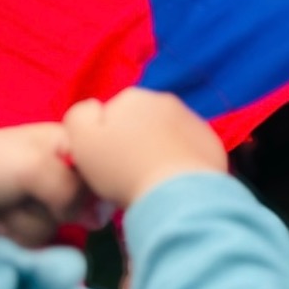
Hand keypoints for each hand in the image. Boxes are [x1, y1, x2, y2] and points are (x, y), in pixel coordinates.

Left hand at [0, 124, 89, 245]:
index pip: (102, 164)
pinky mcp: (21, 222)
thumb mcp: (40, 168)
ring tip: (7, 208)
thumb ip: (75, 192)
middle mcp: (57, 169)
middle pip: (85, 199)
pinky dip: (19, 232)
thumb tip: (97, 220)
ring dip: (33, 219)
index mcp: (66, 142)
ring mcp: (38, 197)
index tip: (86, 190)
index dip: (99, 182)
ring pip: (61, 222)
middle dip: (60, 205)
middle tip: (38, 198)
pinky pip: (40, 237)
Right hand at [63, 89, 225, 207]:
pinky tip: (172, 177)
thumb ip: (79, 116)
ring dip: (156, 148)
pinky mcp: (210, 139)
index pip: (109, 115)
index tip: (105, 162)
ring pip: (163, 133)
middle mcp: (164, 100)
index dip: (103, 140)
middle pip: (138, 121)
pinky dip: (179, 157)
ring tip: (150, 177)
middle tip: (126, 172)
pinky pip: (187, 146)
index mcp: (132, 97)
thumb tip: (92, 110)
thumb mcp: (82, 141)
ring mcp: (191, 118)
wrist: (176, 192)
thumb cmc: (122, 168)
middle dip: (131, 141)